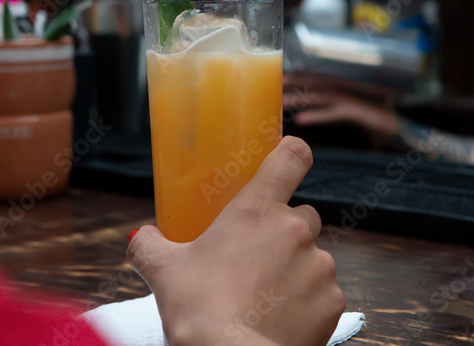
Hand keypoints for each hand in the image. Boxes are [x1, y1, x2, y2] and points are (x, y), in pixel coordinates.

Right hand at [127, 137, 344, 345]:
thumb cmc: (199, 310)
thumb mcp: (164, 271)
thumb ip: (149, 245)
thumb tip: (141, 237)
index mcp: (257, 209)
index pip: (292, 157)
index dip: (292, 154)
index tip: (286, 161)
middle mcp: (296, 229)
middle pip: (303, 214)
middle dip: (284, 232)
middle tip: (255, 258)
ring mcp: (320, 265)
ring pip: (314, 257)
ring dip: (295, 270)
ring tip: (263, 297)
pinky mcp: (332, 301)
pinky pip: (323, 293)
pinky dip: (307, 303)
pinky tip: (280, 319)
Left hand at [283, 73, 400, 137]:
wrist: (395, 129)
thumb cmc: (370, 118)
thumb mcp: (347, 109)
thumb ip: (329, 106)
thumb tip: (302, 110)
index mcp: (341, 87)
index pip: (316, 77)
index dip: (298, 74)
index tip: (279, 75)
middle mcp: (344, 89)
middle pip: (314, 83)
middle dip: (295, 82)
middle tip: (274, 83)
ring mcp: (350, 100)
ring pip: (320, 96)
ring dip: (299, 98)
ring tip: (281, 102)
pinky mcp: (355, 112)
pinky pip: (333, 113)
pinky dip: (317, 116)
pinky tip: (302, 119)